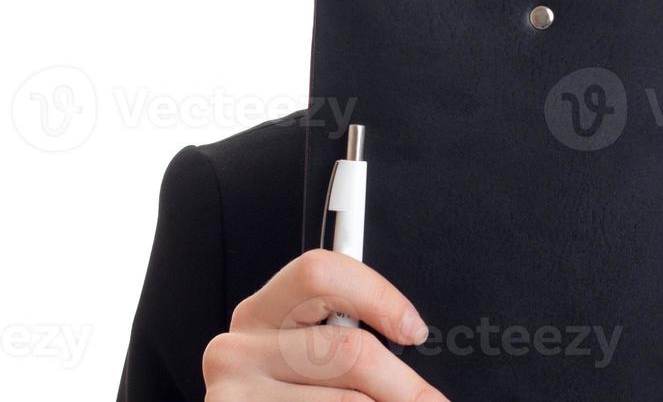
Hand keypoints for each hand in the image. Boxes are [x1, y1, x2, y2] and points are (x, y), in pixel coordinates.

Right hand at [203, 248, 448, 400]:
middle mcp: (237, 348)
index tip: (414, 329)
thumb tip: (409, 336)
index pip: (321, 273)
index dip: (378, 295)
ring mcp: (232, 393)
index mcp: (261, 313)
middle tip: (430, 399)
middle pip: (346, 349)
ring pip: (349, 401)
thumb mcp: (304, 359)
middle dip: (402, 383)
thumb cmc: (293, 396)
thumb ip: (340, 337)